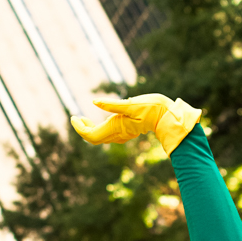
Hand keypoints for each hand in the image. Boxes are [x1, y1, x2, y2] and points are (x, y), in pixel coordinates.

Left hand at [71, 94, 200, 156]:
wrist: (169, 116)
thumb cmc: (152, 108)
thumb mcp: (130, 104)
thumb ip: (111, 104)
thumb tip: (93, 102)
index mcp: (116, 127)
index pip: (91, 135)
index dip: (79, 128)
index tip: (72, 118)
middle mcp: (118, 133)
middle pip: (94, 138)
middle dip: (82, 129)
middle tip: (75, 118)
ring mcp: (123, 134)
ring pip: (101, 137)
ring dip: (90, 129)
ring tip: (83, 119)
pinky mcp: (128, 130)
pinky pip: (109, 134)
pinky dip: (99, 128)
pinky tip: (100, 120)